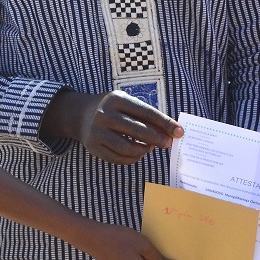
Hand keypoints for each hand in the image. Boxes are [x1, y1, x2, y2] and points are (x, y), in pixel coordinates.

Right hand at [47, 89, 182, 164]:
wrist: (80, 114)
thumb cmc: (112, 108)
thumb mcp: (126, 103)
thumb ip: (146, 115)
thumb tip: (169, 132)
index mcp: (117, 100)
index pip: (147, 113)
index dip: (165, 123)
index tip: (179, 131)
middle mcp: (105, 115)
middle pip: (139, 131)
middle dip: (158, 139)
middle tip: (168, 143)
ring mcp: (98, 132)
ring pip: (129, 148)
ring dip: (144, 150)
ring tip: (149, 147)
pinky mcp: (94, 148)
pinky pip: (119, 159)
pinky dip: (133, 158)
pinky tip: (137, 152)